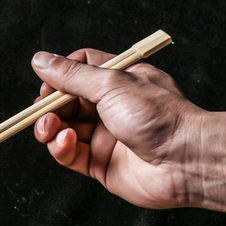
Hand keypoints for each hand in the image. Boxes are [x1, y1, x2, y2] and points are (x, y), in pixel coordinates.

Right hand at [31, 49, 207, 208]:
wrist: (185, 160)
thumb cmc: (158, 116)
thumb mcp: (111, 84)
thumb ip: (72, 76)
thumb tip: (40, 60)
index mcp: (119, 81)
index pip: (80, 70)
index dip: (60, 75)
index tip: (48, 83)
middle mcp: (112, 108)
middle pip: (67, 103)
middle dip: (50, 106)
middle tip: (42, 111)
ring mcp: (106, 137)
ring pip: (65, 130)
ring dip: (50, 128)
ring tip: (49, 128)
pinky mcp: (101, 165)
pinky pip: (71, 155)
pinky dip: (61, 148)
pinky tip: (65, 142)